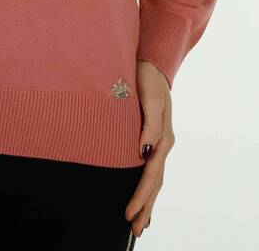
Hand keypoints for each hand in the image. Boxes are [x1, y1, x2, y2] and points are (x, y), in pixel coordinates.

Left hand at [125, 59, 174, 237]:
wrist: (150, 63)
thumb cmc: (147, 78)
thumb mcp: (149, 96)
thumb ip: (149, 123)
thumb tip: (144, 151)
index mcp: (163, 138)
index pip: (151, 175)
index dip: (141, 195)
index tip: (129, 212)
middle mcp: (162, 144)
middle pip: (155, 183)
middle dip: (145, 207)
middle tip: (135, 230)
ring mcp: (158, 143)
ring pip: (154, 179)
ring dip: (147, 200)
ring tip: (139, 222)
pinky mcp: (150, 138)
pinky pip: (150, 168)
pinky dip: (147, 185)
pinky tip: (142, 194)